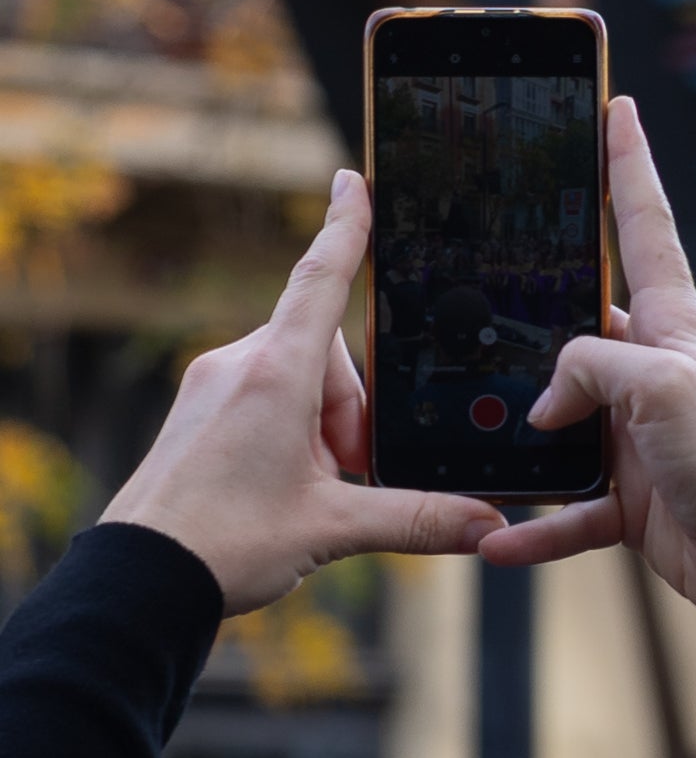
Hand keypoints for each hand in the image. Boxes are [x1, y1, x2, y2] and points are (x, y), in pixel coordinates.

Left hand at [99, 171, 504, 613]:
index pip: (321, 281)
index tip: (352, 180)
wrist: (143, 577)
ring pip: (301, 383)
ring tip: (317, 493)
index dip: (345, 229)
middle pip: (329, 354)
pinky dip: (296, 438)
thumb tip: (489, 524)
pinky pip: (267, 401)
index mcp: (275, 374)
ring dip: (328, 432)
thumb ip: (419, 520)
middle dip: (355, 412)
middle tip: (351, 475)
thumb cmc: (225, 543)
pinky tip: (291, 490)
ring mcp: (214, 386)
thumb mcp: (335, 530)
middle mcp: (238, 365)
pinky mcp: (200, 412)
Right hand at [479, 98, 695, 616]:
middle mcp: (650, 374)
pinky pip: (566, 510)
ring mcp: (635, 437)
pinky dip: (535, 527)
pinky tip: (494, 538)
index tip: (619, 111)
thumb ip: (589, 368)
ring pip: (555, 424)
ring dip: (513, 442)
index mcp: (671, 326)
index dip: (630, 166)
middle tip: (461, 295)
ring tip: (460, 440)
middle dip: (520, 319)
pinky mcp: (629, 499)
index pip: (645, 227)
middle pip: (571, 331)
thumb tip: (542, 403)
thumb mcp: (662, 387)